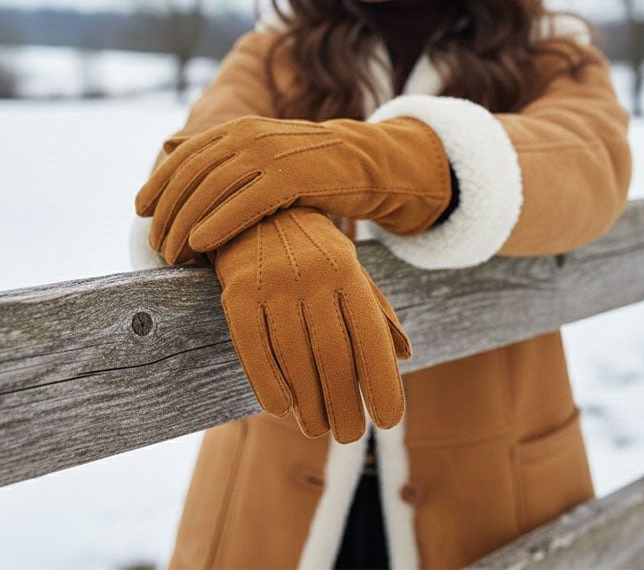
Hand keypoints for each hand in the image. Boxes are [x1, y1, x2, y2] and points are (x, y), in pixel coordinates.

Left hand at [136, 115, 450, 265]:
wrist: (366, 163)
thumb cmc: (311, 172)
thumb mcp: (265, 159)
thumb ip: (229, 165)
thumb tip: (181, 177)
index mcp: (238, 129)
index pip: (184, 155)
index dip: (158, 182)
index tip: (139, 211)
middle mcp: (249, 135)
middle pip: (192, 175)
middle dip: (167, 212)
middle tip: (156, 246)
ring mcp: (270, 153)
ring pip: (211, 189)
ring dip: (185, 224)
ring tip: (172, 255)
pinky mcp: (292, 176)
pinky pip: (245, 201)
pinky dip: (218, 222)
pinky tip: (200, 244)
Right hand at [210, 206, 411, 442]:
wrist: (249, 208)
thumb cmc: (307, 249)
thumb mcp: (346, 269)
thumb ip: (375, 310)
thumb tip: (406, 355)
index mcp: (347, 270)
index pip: (370, 336)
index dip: (381, 380)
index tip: (388, 420)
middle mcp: (313, 274)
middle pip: (333, 354)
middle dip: (343, 403)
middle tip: (349, 435)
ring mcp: (273, 282)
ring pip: (294, 357)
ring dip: (307, 402)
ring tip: (316, 428)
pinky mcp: (237, 291)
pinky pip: (253, 348)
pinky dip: (266, 382)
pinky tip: (279, 408)